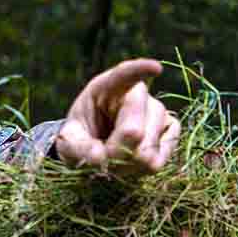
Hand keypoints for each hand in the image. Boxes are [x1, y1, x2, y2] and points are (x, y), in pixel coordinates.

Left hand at [55, 59, 180, 175]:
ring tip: (113, 158)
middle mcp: (138, 95)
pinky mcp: (170, 131)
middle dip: (114, 153)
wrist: (95, 145)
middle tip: (100, 159)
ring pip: (147, 149)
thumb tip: (100, 157)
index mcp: (107, 87)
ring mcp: (158, 112)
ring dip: (126, 164)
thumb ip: (75, 148)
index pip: (125, 74)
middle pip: (133, 131)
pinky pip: (161, 159)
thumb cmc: (80, 136)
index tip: (154, 68)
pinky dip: (142, 168)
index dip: (140, 71)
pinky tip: (130, 161)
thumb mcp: (67, 140)